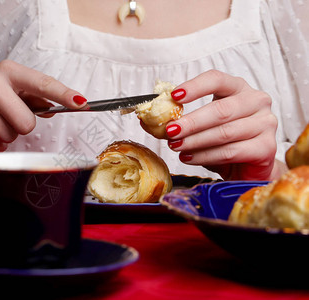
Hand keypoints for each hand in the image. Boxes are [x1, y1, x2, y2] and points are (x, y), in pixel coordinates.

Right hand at [0, 60, 86, 150]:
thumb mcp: (6, 81)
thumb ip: (31, 94)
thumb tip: (56, 108)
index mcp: (8, 71)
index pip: (42, 84)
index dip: (64, 95)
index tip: (82, 103)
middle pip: (28, 123)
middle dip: (21, 124)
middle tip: (5, 113)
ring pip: (12, 136)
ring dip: (5, 132)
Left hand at [165, 70, 279, 180]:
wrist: (247, 167)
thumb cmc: (223, 142)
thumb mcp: (200, 127)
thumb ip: (177, 120)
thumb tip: (145, 119)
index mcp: (238, 88)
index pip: (217, 79)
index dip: (195, 87)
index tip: (173, 96)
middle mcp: (256, 101)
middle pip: (220, 109)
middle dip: (191, 122)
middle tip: (170, 131)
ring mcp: (265, 124)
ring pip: (224, 132)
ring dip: (195, 141)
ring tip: (176, 146)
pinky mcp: (266, 147)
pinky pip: (231, 151)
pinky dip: (206, 156)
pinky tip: (188, 157)